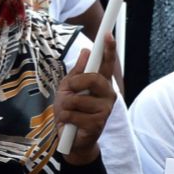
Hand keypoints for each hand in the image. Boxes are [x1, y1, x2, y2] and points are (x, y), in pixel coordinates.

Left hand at [56, 37, 118, 165]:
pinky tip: (70, 123)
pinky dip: (66, 118)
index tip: (107, 35)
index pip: (105, 64)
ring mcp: (105, 109)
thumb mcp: (68, 89)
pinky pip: (74, 114)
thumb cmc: (70, 111)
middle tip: (69, 92)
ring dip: (66, 105)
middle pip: (93, 78)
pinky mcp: (98, 123)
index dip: (108, 49)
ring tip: (68, 113)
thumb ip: (77, 73)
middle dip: (75, 84)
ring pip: (78, 98)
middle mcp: (107, 94)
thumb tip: (86, 52)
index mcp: (101, 84)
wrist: (70, 139)